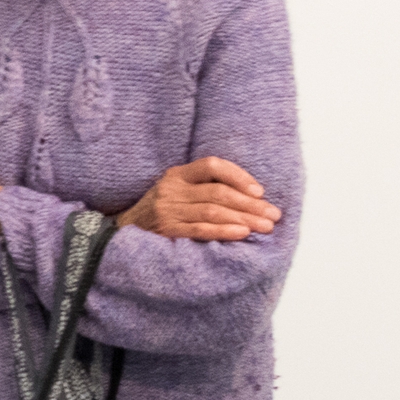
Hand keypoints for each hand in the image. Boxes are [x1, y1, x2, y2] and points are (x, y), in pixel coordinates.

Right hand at [114, 158, 281, 240]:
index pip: (211, 166)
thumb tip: (252, 195)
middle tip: (273, 215)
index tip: (260, 191)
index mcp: (177, 175)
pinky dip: (224, 231)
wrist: (126, 230)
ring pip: (213, 211)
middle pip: (218, 192)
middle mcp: (172, 189)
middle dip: (251, 204)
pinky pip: (201, 229)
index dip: (238, 175)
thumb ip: (204, 187)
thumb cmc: (163, 210)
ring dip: (244, 219)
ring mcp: (168, 209)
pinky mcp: (168, 230)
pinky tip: (242, 233)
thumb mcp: (178, 190)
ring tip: (265, 227)